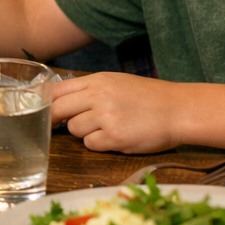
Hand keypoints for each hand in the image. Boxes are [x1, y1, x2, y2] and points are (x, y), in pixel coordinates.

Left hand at [52, 73, 183, 154]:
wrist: (178, 110)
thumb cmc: (148, 97)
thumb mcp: (116, 82)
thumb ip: (89, 89)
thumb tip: (60, 100)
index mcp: (97, 80)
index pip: (57, 90)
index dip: (48, 102)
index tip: (45, 110)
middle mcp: (98, 96)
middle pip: (58, 110)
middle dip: (57, 120)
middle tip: (61, 125)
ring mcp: (106, 117)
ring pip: (74, 129)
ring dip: (85, 132)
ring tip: (106, 128)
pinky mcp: (115, 137)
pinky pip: (90, 144)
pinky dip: (99, 144)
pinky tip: (115, 137)